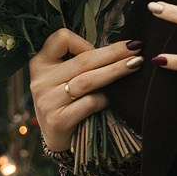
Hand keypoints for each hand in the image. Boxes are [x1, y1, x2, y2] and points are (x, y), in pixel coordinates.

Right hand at [29, 29, 142, 152]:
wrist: (55, 137)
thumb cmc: (65, 101)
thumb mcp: (62, 77)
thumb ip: (80, 63)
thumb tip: (120, 49)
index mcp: (40, 63)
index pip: (60, 38)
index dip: (83, 42)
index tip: (99, 49)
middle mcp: (41, 80)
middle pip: (82, 60)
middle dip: (113, 53)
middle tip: (136, 48)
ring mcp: (48, 101)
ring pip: (88, 81)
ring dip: (115, 71)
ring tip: (135, 64)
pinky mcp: (58, 120)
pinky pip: (90, 103)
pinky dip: (107, 98)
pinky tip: (119, 96)